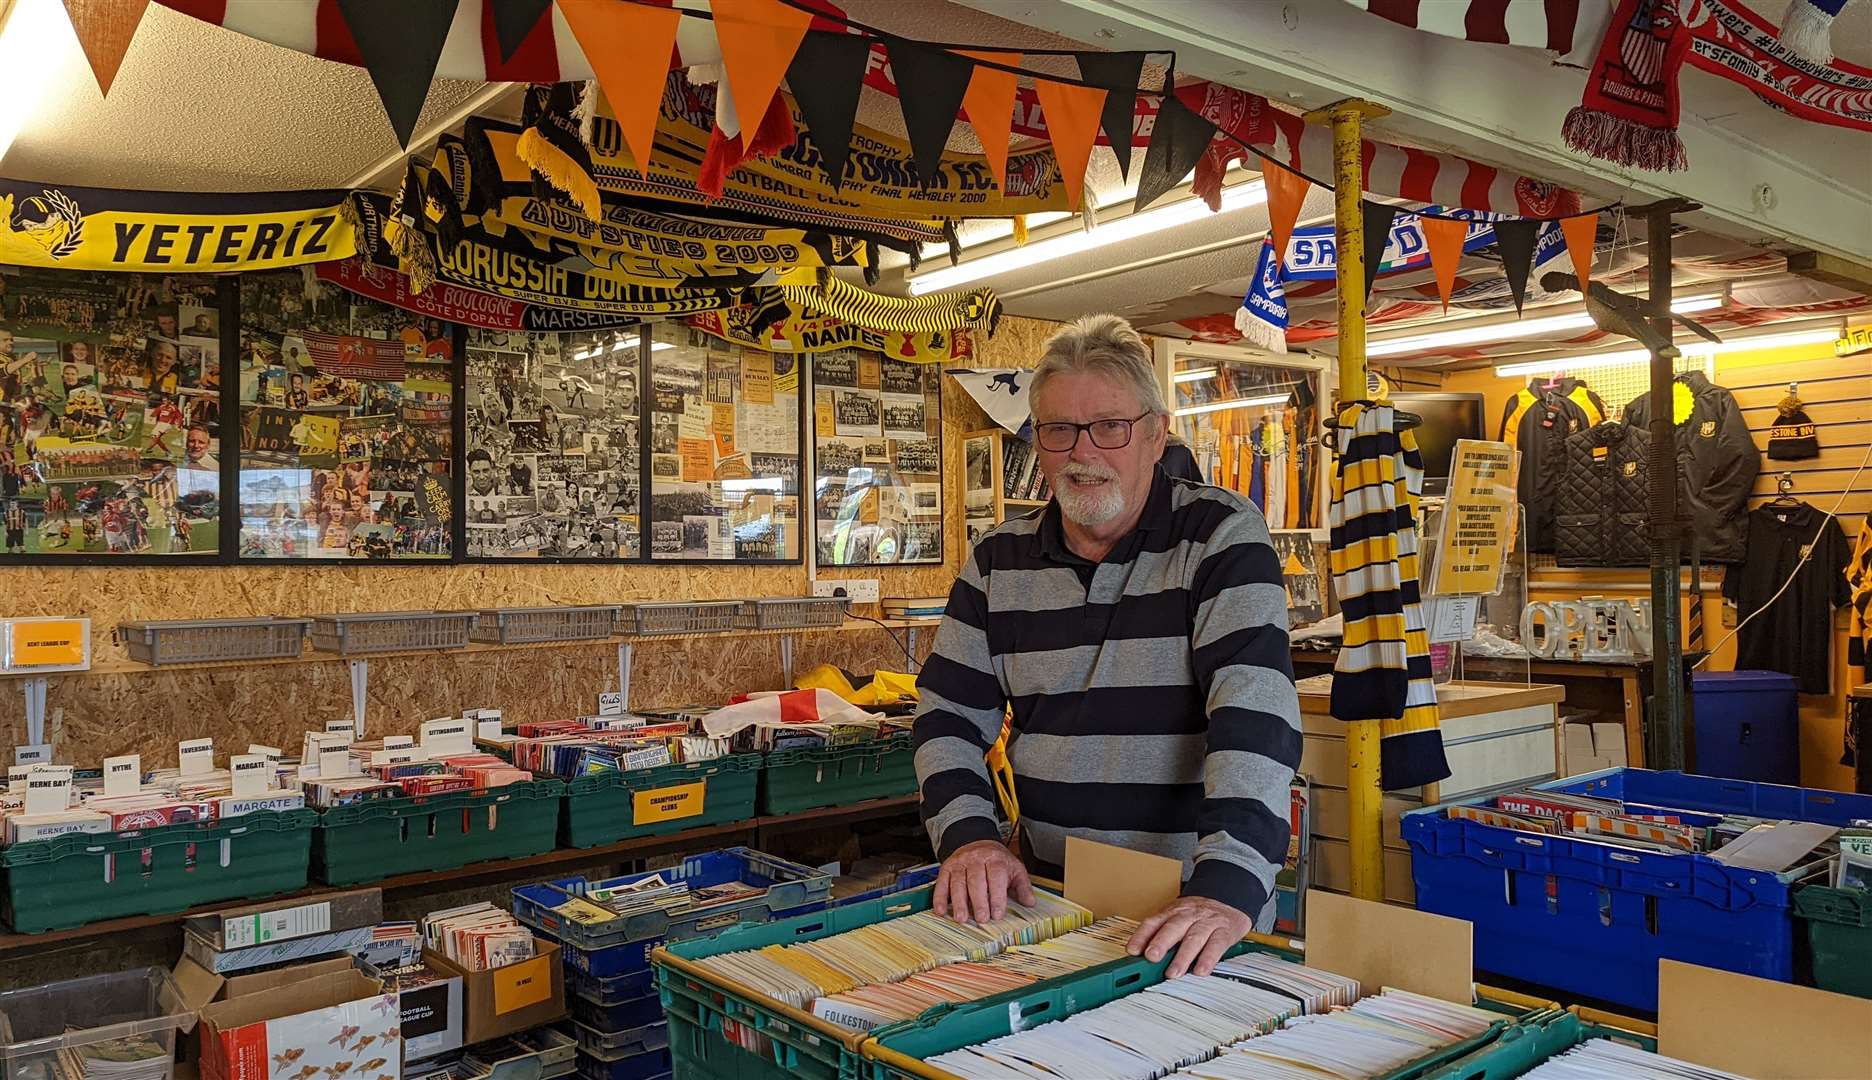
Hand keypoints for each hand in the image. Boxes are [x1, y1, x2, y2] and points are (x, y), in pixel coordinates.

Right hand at [933, 839, 1033, 923]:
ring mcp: (960, 863)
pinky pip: (942, 883)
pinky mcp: (947, 868)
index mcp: (995, 859)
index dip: (997, 896)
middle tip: (981, 919)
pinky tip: (941, 910)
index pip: (996, 877)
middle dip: (978, 901)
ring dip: (959, 902)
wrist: (977, 842)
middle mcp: (976, 859)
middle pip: (976, 881)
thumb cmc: (997, 860)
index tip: (997, 913)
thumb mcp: (1014, 868)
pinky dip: (940, 898)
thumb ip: (1022, 886)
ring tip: (961, 918)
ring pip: (958, 883)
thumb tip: (1030, 902)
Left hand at [1126, 895, 1252, 977]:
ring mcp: (1208, 922)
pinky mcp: (1225, 931)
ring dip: (1182, 956)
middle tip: (1152, 957)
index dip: (1142, 936)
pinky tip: (1201, 971)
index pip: (1154, 921)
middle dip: (1161, 942)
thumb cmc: (1198, 915)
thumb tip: (1143, 956)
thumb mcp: (1178, 918)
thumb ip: (1162, 934)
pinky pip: (1216, 944)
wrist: (1229, 900)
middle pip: (1173, 927)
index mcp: (1173, 911)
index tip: (1132, 950)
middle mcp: (1189, 915)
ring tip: (1173, 973)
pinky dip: (1208, 958)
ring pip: (1194, 937)